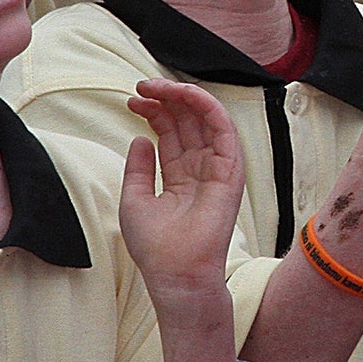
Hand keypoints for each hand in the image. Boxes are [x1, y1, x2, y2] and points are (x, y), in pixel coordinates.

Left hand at [120, 77, 244, 308]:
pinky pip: (224, 130)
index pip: (170, 133)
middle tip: (141, 87)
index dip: (153, 112)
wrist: (174, 274)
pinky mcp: (230, 172)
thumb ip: (138, 168)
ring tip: (156, 87)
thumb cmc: (155, 247)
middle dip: (165, 99)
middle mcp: (200, 169)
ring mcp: (216, 169)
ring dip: (183, 97)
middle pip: (187, 121)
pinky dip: (208, 107)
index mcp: (179, 176)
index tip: (132, 101)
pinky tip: (186, 93)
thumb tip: (140, 138)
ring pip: (205, 120)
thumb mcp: (134, 200)